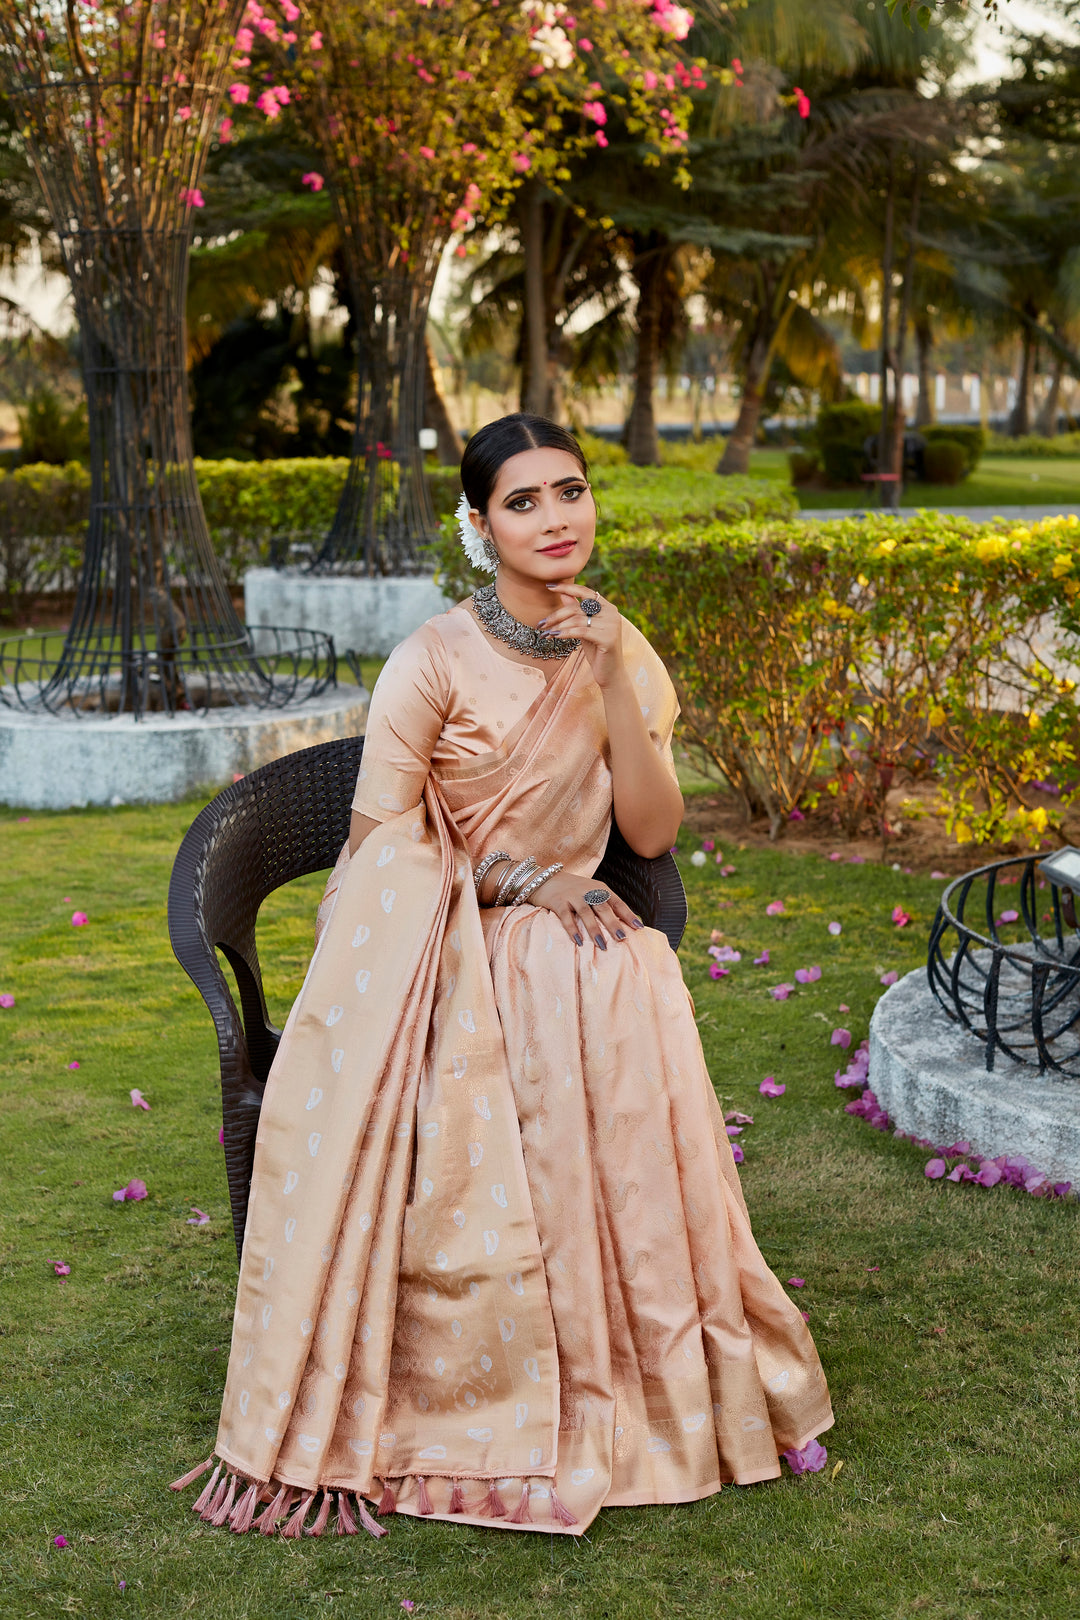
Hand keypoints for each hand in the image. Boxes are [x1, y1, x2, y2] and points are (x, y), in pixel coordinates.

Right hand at [524, 870, 643, 949]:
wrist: (545, 878)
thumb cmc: (572, 890)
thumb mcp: (591, 892)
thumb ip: (604, 905)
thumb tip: (622, 925)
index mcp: (599, 888)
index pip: (617, 902)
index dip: (628, 914)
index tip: (639, 927)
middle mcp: (587, 890)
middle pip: (603, 908)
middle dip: (613, 923)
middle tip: (622, 938)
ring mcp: (572, 896)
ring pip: (586, 913)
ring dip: (594, 929)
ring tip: (602, 945)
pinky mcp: (558, 902)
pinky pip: (566, 917)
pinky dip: (573, 929)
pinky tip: (578, 942)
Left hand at [537, 582, 623, 689]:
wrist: (610, 673)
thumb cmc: (597, 650)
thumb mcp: (584, 628)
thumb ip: (577, 611)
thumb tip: (563, 594)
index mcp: (607, 607)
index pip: (585, 591)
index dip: (567, 587)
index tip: (549, 586)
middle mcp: (611, 613)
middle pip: (577, 607)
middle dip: (556, 615)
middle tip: (540, 624)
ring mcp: (611, 625)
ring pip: (576, 620)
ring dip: (557, 627)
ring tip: (545, 634)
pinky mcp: (608, 637)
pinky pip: (580, 631)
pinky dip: (565, 633)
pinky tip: (554, 637)